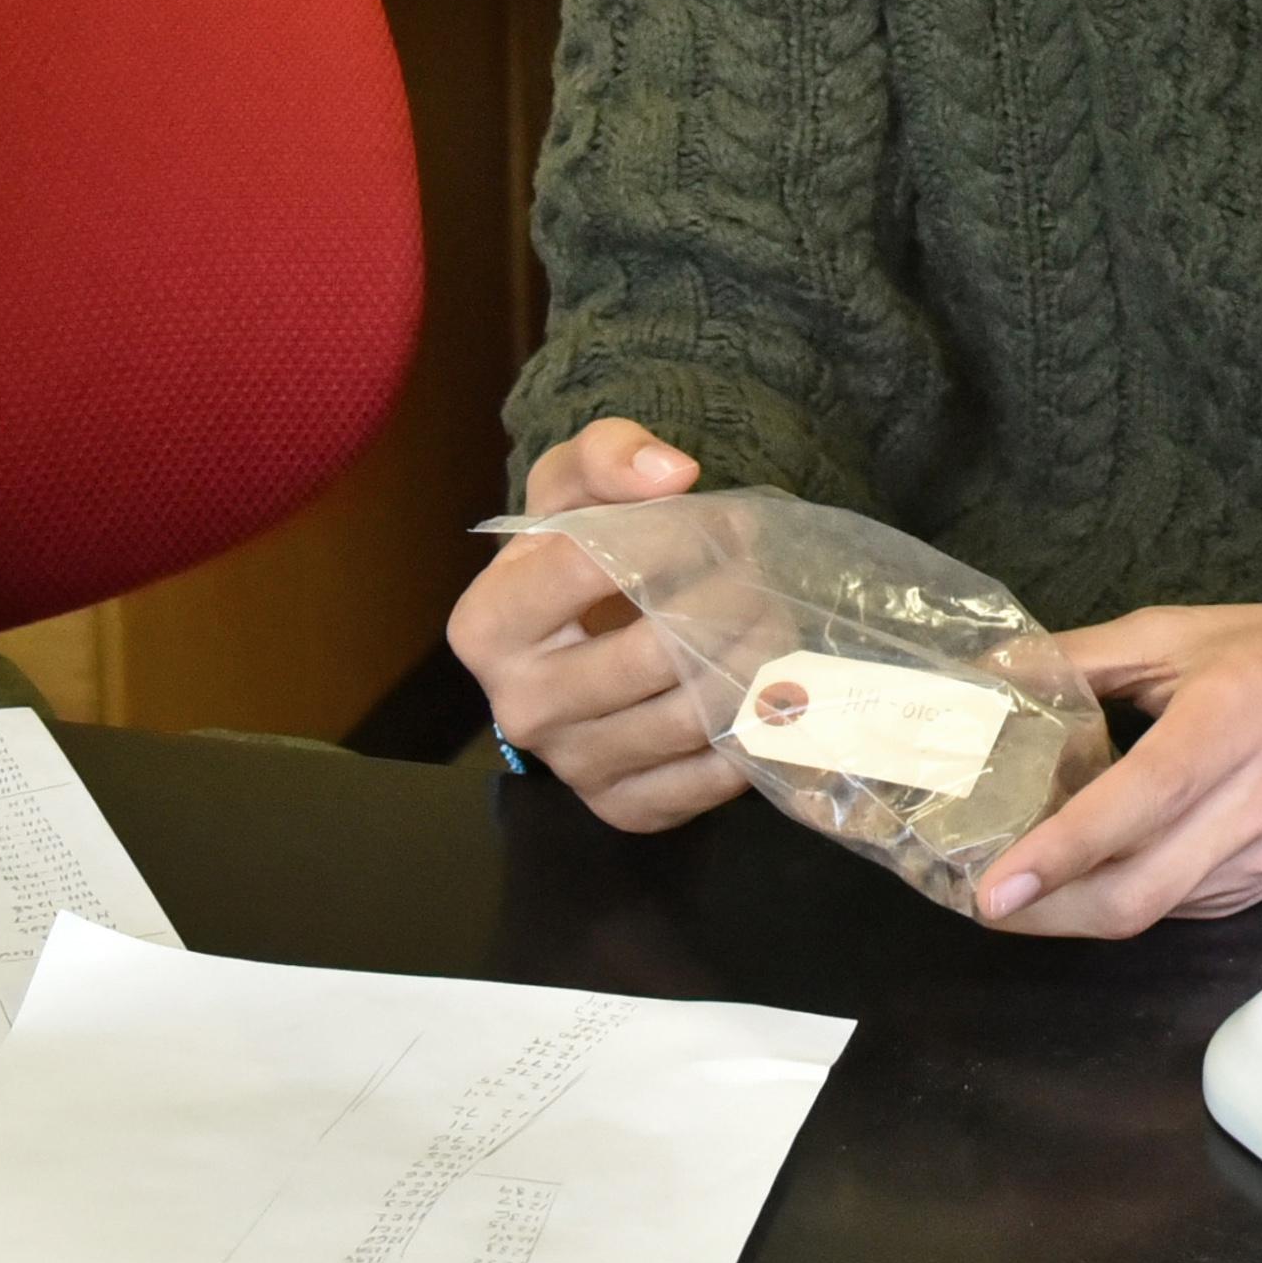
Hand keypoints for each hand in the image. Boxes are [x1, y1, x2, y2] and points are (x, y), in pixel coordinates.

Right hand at [442, 417, 745, 833]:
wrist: (574, 638)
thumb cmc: (572, 553)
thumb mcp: (570, 486)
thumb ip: (608, 454)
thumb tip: (672, 473)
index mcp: (486, 626)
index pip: (592, 569)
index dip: (676, 536)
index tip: (724, 523)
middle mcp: (519, 707)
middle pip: (651, 653)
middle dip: (730, 603)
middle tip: (764, 575)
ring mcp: (572, 766)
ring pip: (689, 716)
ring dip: (754, 660)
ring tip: (775, 619)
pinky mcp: (626, 808)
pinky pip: (706, 779)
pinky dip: (750, 731)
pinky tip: (763, 688)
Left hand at [973, 604, 1261, 939]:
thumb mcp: (1197, 631)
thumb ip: (1090, 654)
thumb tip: (994, 670)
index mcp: (1234, 723)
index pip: (1137, 804)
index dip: (1060, 853)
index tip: (993, 887)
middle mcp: (1251, 806)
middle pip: (1133, 894)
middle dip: (1044, 915)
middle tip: (976, 901)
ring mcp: (1261, 863)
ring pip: (1150, 913)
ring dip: (1073, 914)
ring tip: (1011, 889)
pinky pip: (1176, 909)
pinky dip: (1119, 900)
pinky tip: (1081, 879)